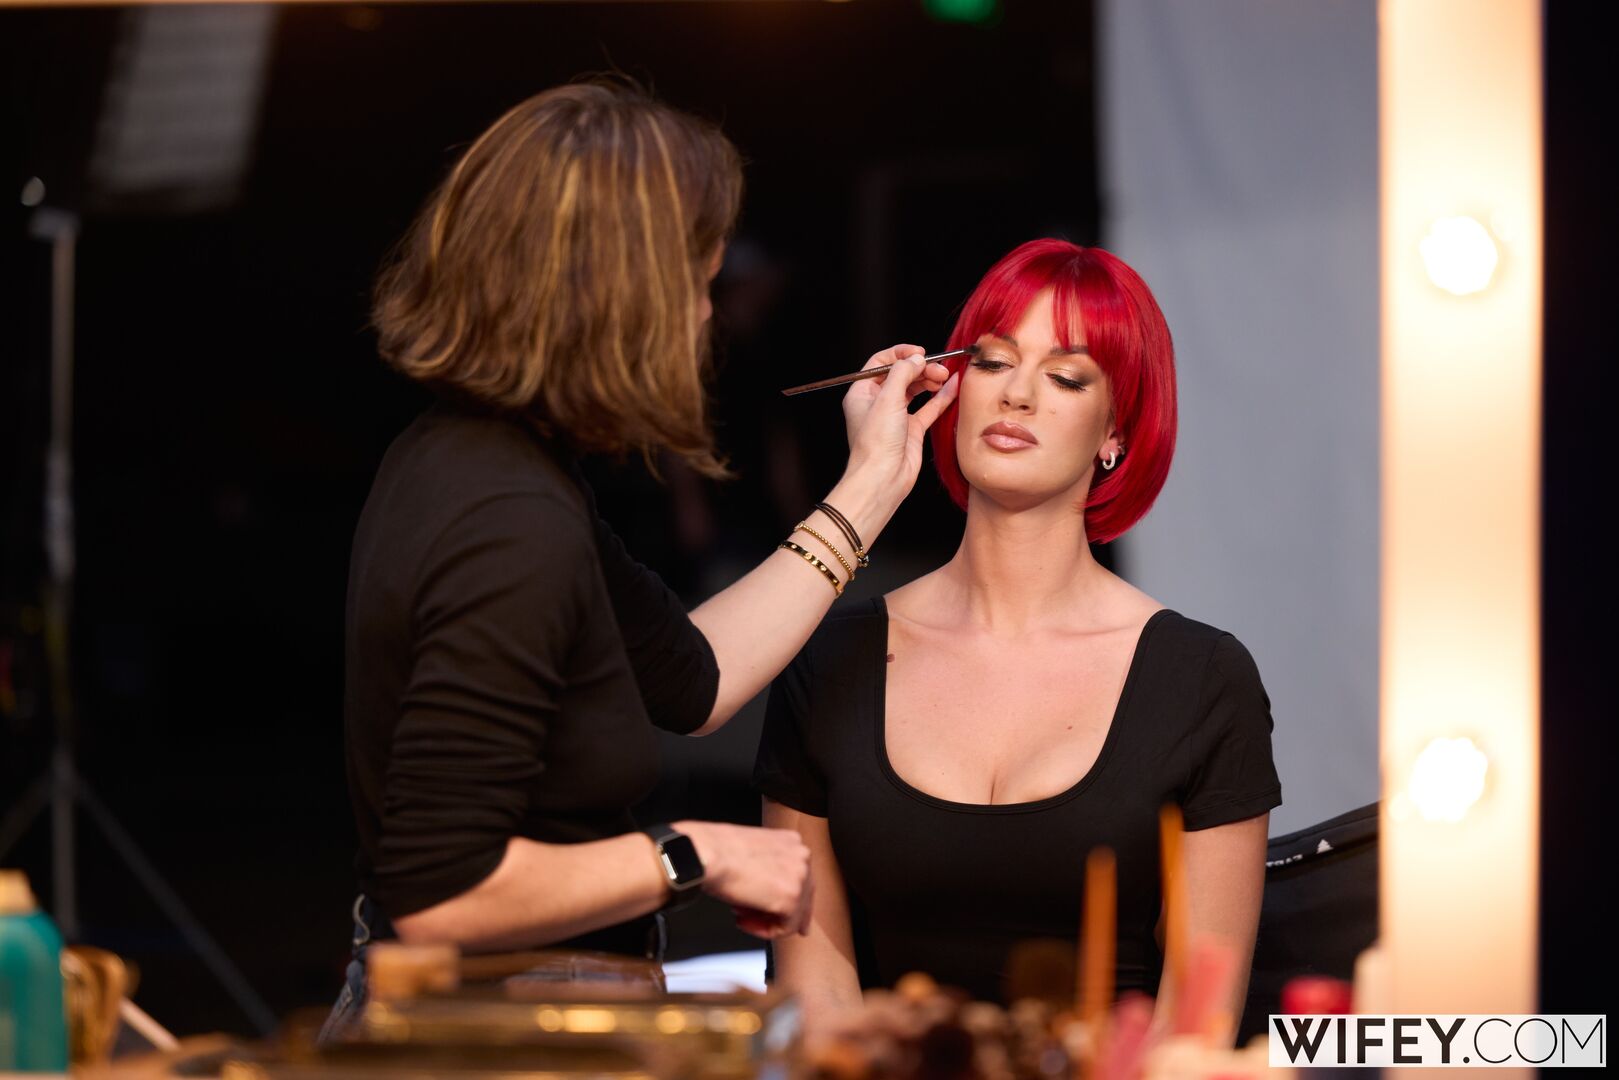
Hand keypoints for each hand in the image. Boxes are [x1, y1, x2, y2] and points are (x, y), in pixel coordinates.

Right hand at [676, 821, 813, 938]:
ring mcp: (800, 877)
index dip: (781, 898)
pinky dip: (765, 931)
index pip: (798, 878)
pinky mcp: (791, 899)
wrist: (707, 853)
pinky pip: (785, 928)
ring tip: (742, 917)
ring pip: (793, 915)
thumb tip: (767, 892)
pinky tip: (744, 921)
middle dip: (778, 914)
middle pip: (802, 898)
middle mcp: (802, 856)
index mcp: (792, 841)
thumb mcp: (751, 853)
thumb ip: (768, 869)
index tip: (771, 911)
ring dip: (766, 921)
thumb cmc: (717, 850)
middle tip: (758, 922)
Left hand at [840, 345, 960, 507]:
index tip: (920, 353)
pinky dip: (940, 397)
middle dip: (920, 368)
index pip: (880, 363)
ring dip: (930, 380)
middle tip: (938, 368)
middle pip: (901, 375)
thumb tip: (916, 360)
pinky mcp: (912, 430)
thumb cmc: (875, 444)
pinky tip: (952, 387)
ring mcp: (896, 417)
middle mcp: (878, 403)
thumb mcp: (887, 399)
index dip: (900, 354)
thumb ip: (902, 373)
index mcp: (862, 393)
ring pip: (915, 390)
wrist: (883, 479)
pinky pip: (928, 408)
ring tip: (945, 376)